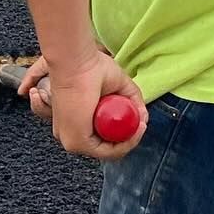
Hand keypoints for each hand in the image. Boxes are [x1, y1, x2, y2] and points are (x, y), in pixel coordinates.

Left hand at [18, 50, 147, 161]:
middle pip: (106, 148)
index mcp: (74, 125)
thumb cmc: (89, 67)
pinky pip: (107, 152)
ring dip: (129, 141)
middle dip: (129, 139)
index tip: (139, 123)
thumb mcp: (119, 87)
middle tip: (141, 125)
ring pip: (108, 152)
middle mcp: (70, 136)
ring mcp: (71, 141)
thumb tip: (143, 119)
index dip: (125, 136)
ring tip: (139, 125)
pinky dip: (126, 143)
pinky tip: (136, 129)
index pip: (103, 141)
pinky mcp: (76, 141)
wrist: (76, 60)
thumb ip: (132, 101)